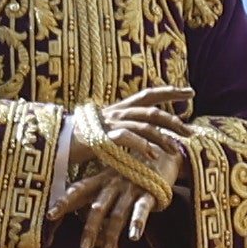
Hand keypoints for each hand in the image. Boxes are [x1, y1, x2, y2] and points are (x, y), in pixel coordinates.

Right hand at [86, 90, 196, 204]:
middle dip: (174, 121)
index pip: (150, 94)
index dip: (171, 91)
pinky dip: (141, 146)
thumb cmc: (83, 138)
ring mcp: (110, 123)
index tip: (190, 92)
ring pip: (144, 126)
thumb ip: (126, 128)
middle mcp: (118, 112)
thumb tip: (147, 135)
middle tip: (190, 133)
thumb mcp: (108, 129)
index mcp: (121, 107)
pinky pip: (127, 138)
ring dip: (162, 138)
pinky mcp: (102, 136)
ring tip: (174, 151)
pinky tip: (152, 156)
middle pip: (153, 112)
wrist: (56, 141)